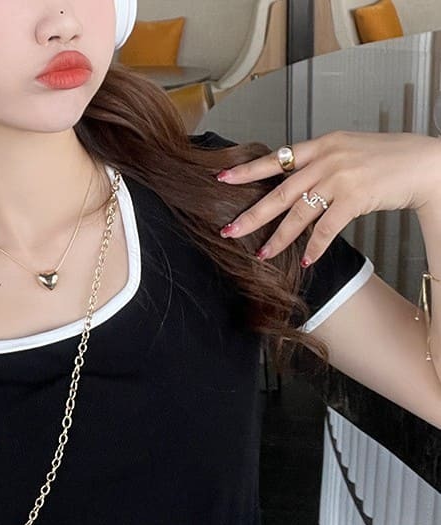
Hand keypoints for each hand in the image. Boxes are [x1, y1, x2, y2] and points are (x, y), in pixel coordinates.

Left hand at [215, 131, 440, 266]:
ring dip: (279, 238)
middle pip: (279, 192)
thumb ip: (318, 163)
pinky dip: (314, 247)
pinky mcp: (354, 198)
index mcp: (321, 145)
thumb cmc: (385, 158)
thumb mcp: (346, 150)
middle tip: (229, 231)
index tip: (222, 179)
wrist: (422, 163)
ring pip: (298, 214)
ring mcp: (339, 178)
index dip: (247, 171)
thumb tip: (291, 182)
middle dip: (251, 215)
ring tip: (262, 254)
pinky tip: (305, 260)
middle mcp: (326, 159)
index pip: (276, 158)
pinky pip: (326, 229)